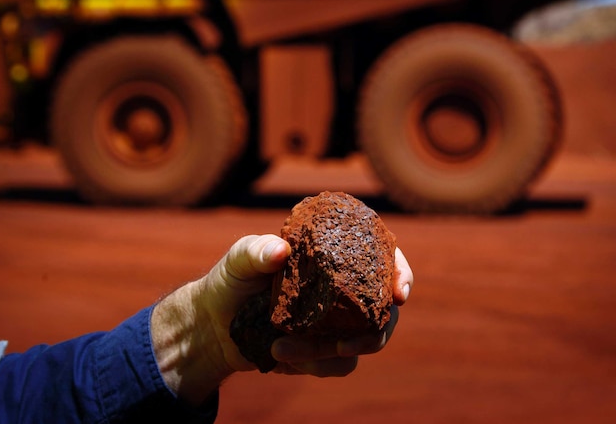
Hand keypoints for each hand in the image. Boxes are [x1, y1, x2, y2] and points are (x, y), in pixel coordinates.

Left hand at [151, 234, 413, 404]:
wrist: (214, 325)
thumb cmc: (232, 280)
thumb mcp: (240, 259)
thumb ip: (256, 251)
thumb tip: (280, 251)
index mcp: (336, 254)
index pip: (385, 258)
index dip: (401, 273)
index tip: (399, 295)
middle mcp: (345, 289)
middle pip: (384, 310)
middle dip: (371, 333)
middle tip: (343, 346)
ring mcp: (339, 322)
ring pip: (361, 343)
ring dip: (327, 353)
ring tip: (282, 348)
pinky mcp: (326, 352)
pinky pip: (339, 366)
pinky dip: (314, 365)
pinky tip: (281, 355)